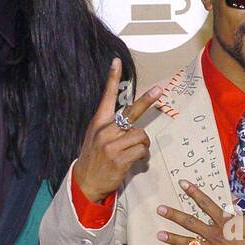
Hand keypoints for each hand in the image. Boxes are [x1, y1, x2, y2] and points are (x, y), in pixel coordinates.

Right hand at [71, 58, 162, 200]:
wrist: (85, 182)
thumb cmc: (94, 157)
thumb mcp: (95, 136)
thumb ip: (110, 125)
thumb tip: (130, 120)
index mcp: (98, 123)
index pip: (106, 96)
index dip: (112, 78)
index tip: (117, 62)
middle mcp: (105, 131)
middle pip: (131, 112)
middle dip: (146, 100)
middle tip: (159, 90)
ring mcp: (112, 145)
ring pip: (141, 135)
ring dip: (143, 143)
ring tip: (135, 150)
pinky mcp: (120, 159)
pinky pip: (142, 151)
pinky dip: (142, 156)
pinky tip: (134, 160)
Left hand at [157, 181, 244, 244]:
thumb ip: (243, 209)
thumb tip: (235, 199)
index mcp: (225, 222)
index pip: (206, 203)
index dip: (194, 192)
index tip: (183, 184)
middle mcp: (216, 234)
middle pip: (191, 222)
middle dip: (174, 215)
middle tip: (160, 210)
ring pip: (190, 244)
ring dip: (174, 238)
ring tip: (160, 235)